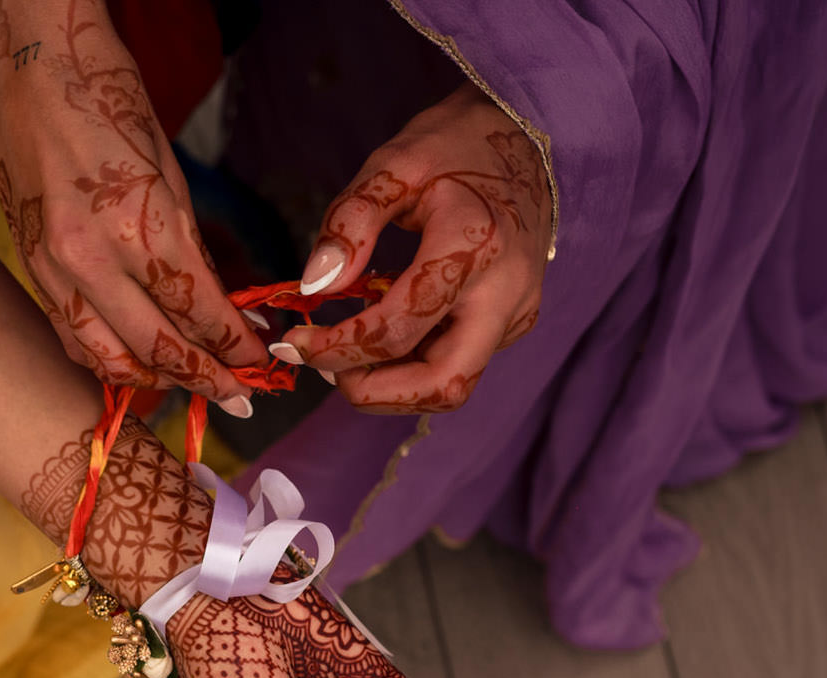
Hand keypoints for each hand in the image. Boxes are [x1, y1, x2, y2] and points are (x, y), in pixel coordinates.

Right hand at [0, 0, 264, 410]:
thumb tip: (212, 297)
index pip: (199, 312)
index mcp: (138, 225)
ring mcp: (52, 268)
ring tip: (189, 383)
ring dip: (154, 380)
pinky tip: (132, 361)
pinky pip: (69, 334)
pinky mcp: (29, 265)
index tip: (263, 364)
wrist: (26, 56)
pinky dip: (104, 359)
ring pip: (107, 358)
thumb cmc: (103, 90)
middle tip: (244, 396)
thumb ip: (185, 239)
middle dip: (207, 378)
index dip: (236, 347)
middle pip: (158, 349)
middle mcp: (90, 259)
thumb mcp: (165, 163)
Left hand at [274, 83, 552, 414]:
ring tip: (351, 353)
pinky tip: (386, 333)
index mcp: (472, 246)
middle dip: (375, 392)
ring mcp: (517, 310)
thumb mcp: (392, 165)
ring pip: (454, 385)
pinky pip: (462, 363)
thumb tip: (313, 286)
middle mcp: (504, 291)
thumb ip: (349, 223)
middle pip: (442, 384)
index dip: (338, 348)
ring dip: (394, 387)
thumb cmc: (455, 145)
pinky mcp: (516, 319)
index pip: (399, 329)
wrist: (530, 134)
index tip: (295, 342)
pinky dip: (415, 364)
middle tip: (327, 369)